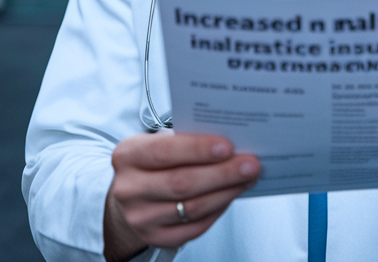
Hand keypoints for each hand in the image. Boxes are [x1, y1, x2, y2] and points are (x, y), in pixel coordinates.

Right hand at [104, 132, 260, 260]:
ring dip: (226, 192)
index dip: (198, 149)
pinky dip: (217, 210)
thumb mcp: (156, 143)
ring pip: (192, 207)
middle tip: (250, 164)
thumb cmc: (151, 163)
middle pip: (182, 183)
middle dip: (222, 173)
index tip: (228, 146)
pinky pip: (195, 226)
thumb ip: (185, 140)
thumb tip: (230, 143)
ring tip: (247, 179)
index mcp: (127, 156)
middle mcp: (129, 189)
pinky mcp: (156, 237)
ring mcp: (141, 217)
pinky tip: (230, 195)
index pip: (164, 151)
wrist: (130, 196)